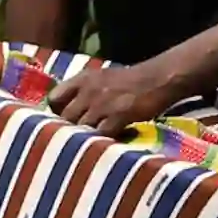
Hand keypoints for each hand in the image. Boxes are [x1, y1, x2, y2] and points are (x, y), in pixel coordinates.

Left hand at [46, 58, 194, 133]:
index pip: (54, 98)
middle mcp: (90, 90)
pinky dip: (103, 141)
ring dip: (86, 137)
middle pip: (66, 118)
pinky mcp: (119, 115)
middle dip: (71, 128)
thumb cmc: (133, 80)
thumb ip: (83, 92)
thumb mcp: (103, 78)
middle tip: (80, 134)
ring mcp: (104, 103)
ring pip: (81, 129)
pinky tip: (110, 140)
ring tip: (94, 141)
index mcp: (84, 78)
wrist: (163, 77)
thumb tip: (65, 114)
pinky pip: (101, 135)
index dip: (57, 112)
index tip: (65, 119)